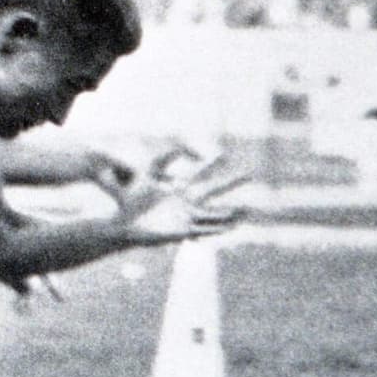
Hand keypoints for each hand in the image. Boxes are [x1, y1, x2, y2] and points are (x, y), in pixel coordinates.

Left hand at [113, 153, 246, 246]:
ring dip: (231, 212)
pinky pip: (205, 230)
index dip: (210, 164)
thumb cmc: (130, 203)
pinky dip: (219, 228)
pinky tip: (233, 226)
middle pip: (213, 189)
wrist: (124, 226)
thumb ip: (144, 163)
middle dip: (231, 181)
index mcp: (177, 188)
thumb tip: (161, 145)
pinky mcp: (182, 231)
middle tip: (251, 172)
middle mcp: (186, 201)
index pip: (198, 172)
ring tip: (250, 210)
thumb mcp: (139, 178)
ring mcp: (186, 216)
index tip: (224, 153)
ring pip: (214, 213)